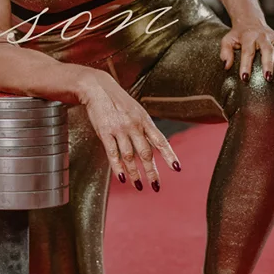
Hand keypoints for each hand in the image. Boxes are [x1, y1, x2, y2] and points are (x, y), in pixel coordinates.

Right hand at [79, 70, 179, 191]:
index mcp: (144, 120)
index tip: (176, 168)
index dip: (169, 155)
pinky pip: (112, 153)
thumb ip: (144, 127)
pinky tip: (121, 178)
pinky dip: (118, 167)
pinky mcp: (105, 132)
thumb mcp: (136, 110)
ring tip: (139, 186)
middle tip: (156, 186)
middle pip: (145, 152)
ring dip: (135, 173)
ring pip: (129, 156)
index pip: (160, 140)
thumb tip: (155, 145)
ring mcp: (119, 129)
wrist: (97, 87)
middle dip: (152, 171)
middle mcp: (134, 126)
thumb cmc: (118, 100)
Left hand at [220, 20, 273, 81]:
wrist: (250, 21)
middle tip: (268, 78)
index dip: (246, 65)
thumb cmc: (238, 35)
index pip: (247, 51)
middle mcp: (264, 36)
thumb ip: (225, 52)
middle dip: (268, 64)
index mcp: (249, 36)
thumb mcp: (228, 40)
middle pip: (267, 49)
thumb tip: (226, 66)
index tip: (244, 78)